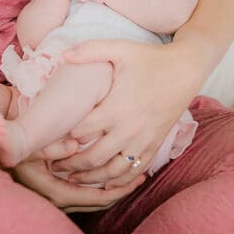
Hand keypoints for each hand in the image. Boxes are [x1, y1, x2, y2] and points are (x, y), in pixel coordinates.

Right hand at [11, 154, 145, 212]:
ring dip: (112, 189)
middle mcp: (57, 201)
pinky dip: (100, 188)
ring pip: (92, 201)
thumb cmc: (11, 150)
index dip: (120, 190)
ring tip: (133, 177)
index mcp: (54, 192)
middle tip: (142, 177)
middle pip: (98, 203)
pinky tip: (110, 177)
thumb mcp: (31, 146)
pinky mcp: (54, 194)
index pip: (97, 197)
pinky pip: (84, 195)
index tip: (139, 179)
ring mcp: (55, 200)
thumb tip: (76, 146)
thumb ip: (53, 147)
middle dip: (121, 191)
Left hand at [50, 38, 203, 186]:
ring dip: (91, 178)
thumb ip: (90, 50)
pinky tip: (104, 184)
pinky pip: (133, 171)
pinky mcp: (153, 145)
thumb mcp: (121, 48)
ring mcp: (143, 140)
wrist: (186, 70)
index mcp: (117, 107)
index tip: (47, 140)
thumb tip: (64, 55)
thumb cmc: (150, 58)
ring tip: (72, 178)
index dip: (61, 137)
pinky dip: (117, 182)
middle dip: (70, 164)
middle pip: (93, 157)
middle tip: (52, 166)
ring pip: (112, 171)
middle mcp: (129, 128)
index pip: (81, 131)